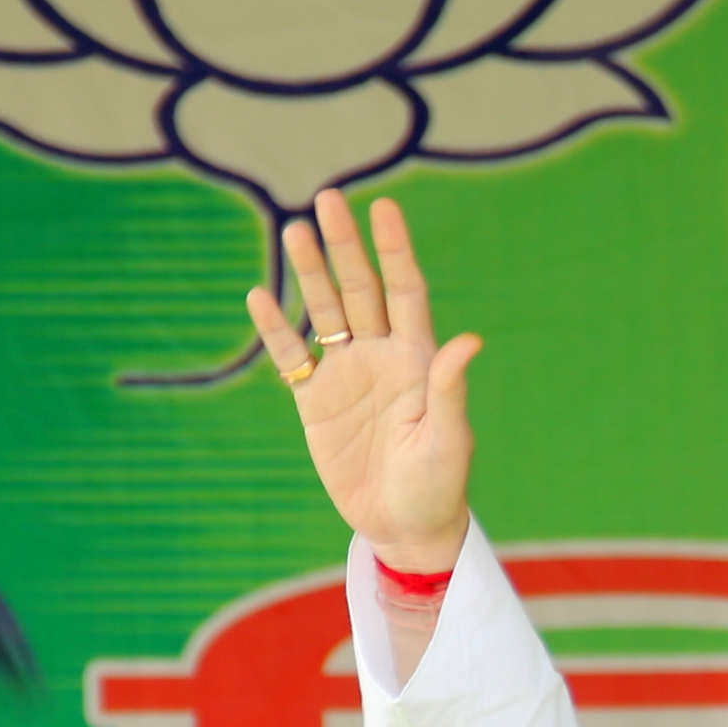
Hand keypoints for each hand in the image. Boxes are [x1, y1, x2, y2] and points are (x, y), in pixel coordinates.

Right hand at [243, 192, 478, 573]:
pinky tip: (260, 295)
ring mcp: (346, 376)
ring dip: (309, 273)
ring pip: (324, 312)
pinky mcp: (315, 402)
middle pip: (360, 290)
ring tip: (293, 231)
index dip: (395, 251)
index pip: (406, 292)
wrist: (404, 528)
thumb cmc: (438, 486)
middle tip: (327, 198)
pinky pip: (292, 357)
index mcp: (417, 360)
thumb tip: (468, 341)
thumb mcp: (447, 440)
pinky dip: (276, 328)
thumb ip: (449, 389)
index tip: (384, 207)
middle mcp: (381, 357)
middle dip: (344, 245)